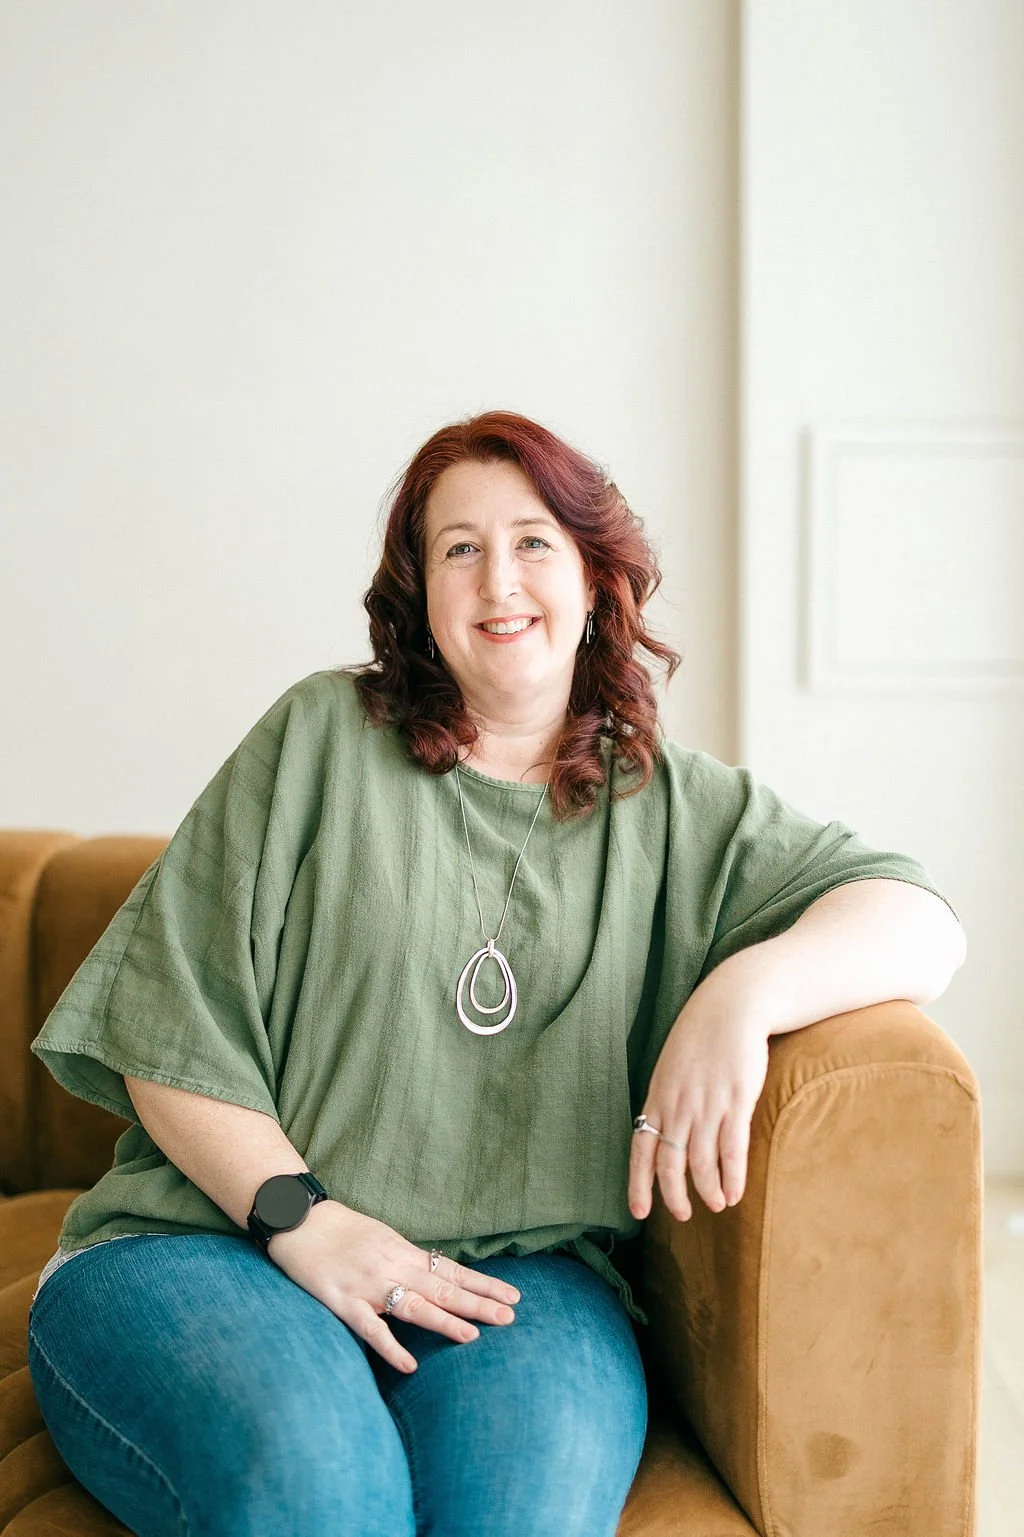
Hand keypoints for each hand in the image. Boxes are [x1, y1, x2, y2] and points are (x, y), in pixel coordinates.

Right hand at [267, 1201, 519, 1372]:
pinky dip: (390, 1347)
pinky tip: (409, 1365)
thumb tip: (437, 1275)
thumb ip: (406, 1259)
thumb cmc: (339, 1230)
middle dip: (478, 1302)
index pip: (452, 1271)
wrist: (298, 1218)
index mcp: (404, 1252)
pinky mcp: (342, 1301)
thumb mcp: (381, 1237)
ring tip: (473, 1335)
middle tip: (510, 1316)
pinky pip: (370, 1328)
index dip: (483, 1284)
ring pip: (414, 1305)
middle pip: (442, 1288)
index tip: (513, 1295)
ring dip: (445, 1321)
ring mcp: (368, 1285)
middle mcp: (392, 1266)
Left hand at [629, 979, 769, 1221]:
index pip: (641, 1149)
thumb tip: (665, 1131)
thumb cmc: (702, 1036)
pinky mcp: (736, 1102)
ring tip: (717, 1205)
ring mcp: (706, 1105)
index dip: (638, 1184)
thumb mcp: (672, 1068)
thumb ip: (668, 1100)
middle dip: (674, 1197)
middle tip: (683, 1216)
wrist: (731, 1006)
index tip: (639, 1213)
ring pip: (701, 1164)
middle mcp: (678, 1106)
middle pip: (670, 1165)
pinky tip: (735, 1193)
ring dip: (708, 1191)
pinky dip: (733, 1178)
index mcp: (658, 1098)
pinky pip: (732, 1151)